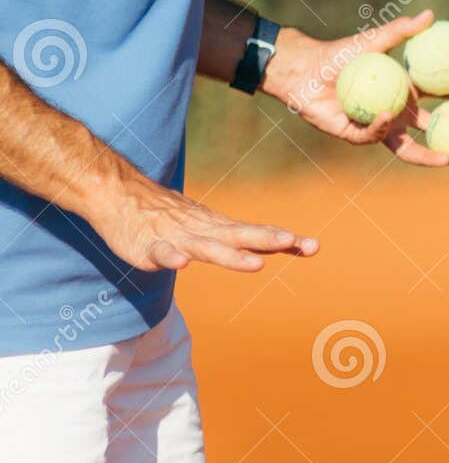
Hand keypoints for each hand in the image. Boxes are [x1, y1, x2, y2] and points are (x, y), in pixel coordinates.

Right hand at [91, 178, 317, 273]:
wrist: (121, 196)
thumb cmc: (170, 217)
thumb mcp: (208, 229)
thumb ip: (238, 242)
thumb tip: (273, 250)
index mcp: (220, 229)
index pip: (257, 234)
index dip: (284, 241)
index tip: (313, 247)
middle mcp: (204, 231)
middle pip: (240, 236)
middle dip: (267, 240)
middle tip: (293, 242)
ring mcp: (177, 239)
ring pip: (208, 248)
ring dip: (232, 255)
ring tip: (255, 265)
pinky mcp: (149, 247)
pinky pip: (162, 253)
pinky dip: (171, 258)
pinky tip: (181, 265)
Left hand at [261, 6, 448, 168]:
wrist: (307, 68)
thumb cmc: (342, 53)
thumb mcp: (375, 40)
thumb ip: (401, 30)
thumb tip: (430, 15)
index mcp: (405, 92)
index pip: (438, 98)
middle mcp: (395, 112)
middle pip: (429, 129)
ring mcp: (377, 126)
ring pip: (406, 147)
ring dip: (427, 154)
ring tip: (446, 157)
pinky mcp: (355, 135)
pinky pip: (372, 135)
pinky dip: (382, 126)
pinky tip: (389, 115)